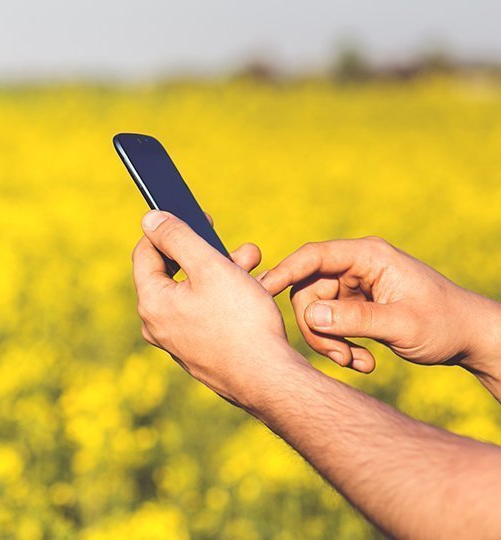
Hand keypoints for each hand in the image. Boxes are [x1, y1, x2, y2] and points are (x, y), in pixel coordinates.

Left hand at [132, 210, 302, 409]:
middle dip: (206, 252)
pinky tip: (253, 291)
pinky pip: (204, 314)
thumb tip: (150, 219)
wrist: (269, 380)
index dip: (169, 229)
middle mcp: (156, 324)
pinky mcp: (197, 352)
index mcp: (151, 302)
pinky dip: (224, 297)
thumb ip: (177, 238)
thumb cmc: (241, 322)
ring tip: (254, 262)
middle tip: (238, 246)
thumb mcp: (210, 267)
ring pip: (194, 292)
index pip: (145, 253)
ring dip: (222, 271)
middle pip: (173, 273)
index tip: (198, 216)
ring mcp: (177, 341)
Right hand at [258, 237, 500, 378]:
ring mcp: (355, 287)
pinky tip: (364, 362)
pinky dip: (341, 346)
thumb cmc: (445, 324)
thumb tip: (309, 317)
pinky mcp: (355, 306)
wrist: (471, 339)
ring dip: (330, 342)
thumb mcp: (401, 324)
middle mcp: (357, 267)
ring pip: (315, 313)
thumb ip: (354, 319)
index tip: (261, 293)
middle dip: (317, 328)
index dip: (284, 273)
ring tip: (357, 363)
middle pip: (308, 291)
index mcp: (369, 257)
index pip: (313, 257)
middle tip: (339, 357)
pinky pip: (330, 325)